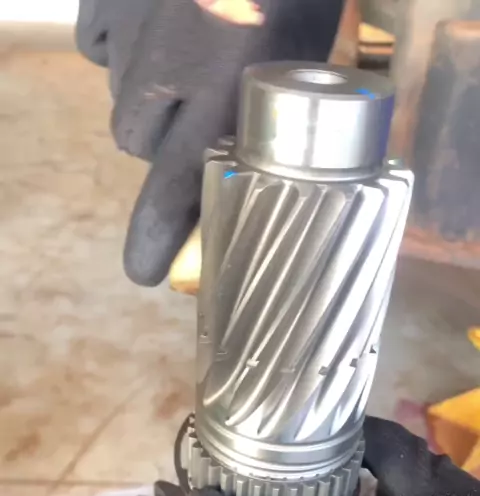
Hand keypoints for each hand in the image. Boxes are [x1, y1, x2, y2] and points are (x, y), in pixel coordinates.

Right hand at [76, 0, 343, 285]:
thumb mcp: (296, 44)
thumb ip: (262, 104)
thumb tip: (232, 149)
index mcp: (224, 88)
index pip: (177, 185)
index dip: (156, 234)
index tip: (139, 273)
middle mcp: (167, 70)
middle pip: (137, 139)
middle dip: (163, 136)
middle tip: (198, 102)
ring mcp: (128, 32)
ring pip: (120, 96)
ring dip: (146, 91)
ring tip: (184, 49)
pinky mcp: (104, 0)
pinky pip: (97, 45)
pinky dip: (117, 47)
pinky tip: (148, 23)